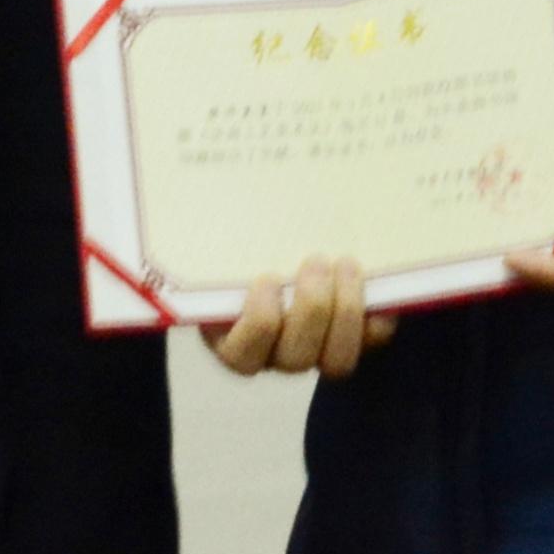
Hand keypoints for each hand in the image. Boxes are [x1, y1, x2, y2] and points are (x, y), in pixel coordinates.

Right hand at [198, 252, 397, 376]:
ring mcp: (317, 350)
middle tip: (314, 262)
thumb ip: (213, 232)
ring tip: (345, 265)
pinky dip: (376, 314)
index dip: (258, 324)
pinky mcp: (355, 338)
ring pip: (336, 361)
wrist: (288, 243)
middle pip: (294, 358)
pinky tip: (372, 279)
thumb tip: (177, 192)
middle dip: (310, 310)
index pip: (242, 354)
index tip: (265, 279)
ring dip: (344, 312)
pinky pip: (371, 341)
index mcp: (232, 338)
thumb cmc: (244, 244)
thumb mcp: (223, 240)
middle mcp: (275, 355)